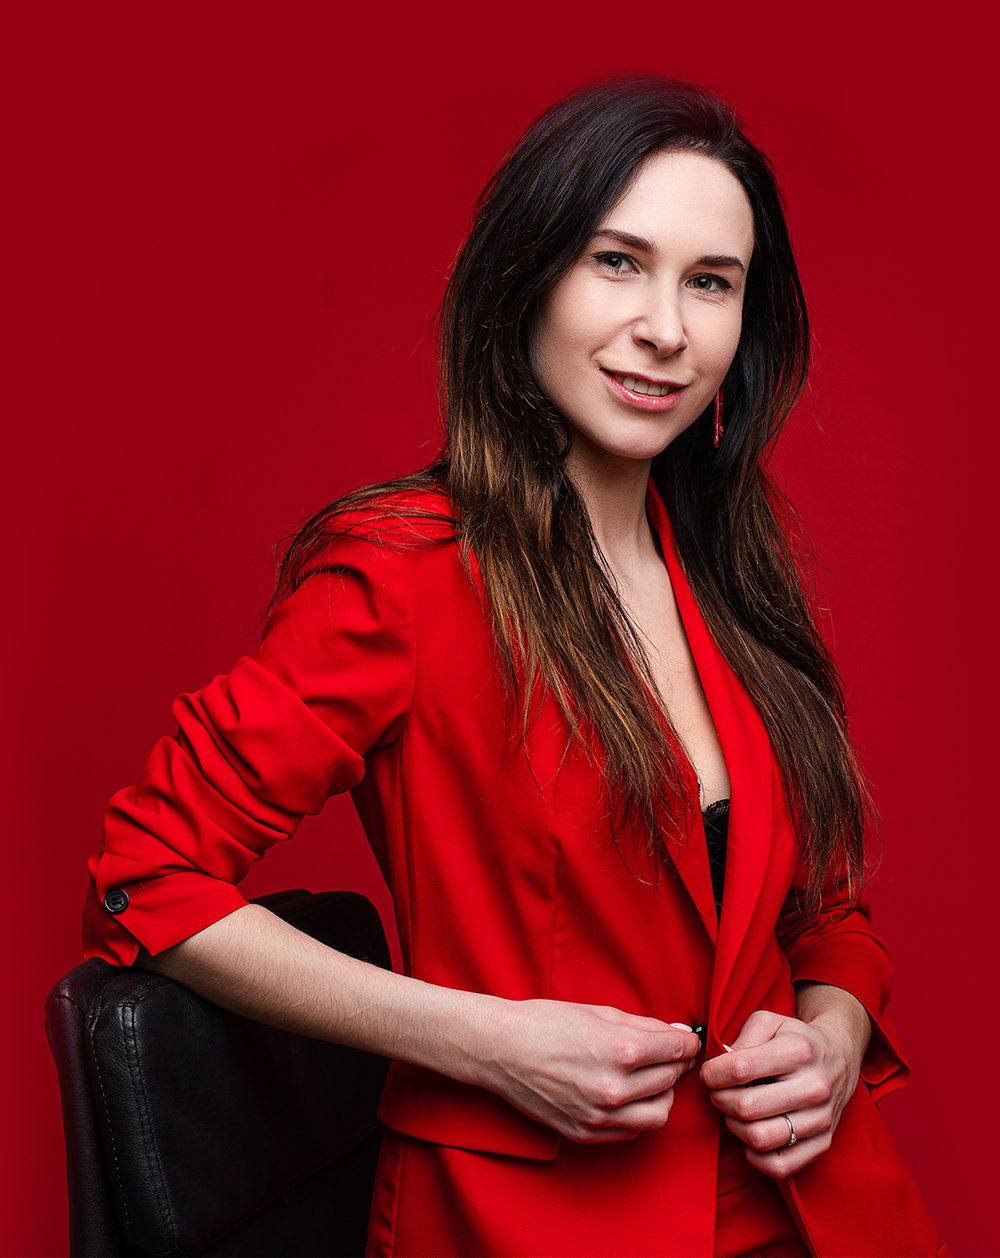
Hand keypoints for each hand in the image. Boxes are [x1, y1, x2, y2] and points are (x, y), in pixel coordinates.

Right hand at [472, 998, 701, 1142]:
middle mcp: (615, 1087)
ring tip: (650, 1078)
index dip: (686, 1044)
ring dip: (662, 1094)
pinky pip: (631, 1131)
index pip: (676, 1051)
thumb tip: (676, 1035)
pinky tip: (628, 1095)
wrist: (501, 1049)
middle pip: (671, 1081)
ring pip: (659, 1114)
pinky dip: (637, 1113)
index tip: (686, 1041)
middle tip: (667, 1054)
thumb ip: (642, 1025)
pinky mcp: (586, 1132)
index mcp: (620, 1049)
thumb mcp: (599, 1012)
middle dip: (675, 1065)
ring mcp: (600, 1115)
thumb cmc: (545, 1022)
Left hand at [700, 987, 869, 1177]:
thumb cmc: (795, 1039)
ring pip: (760, 1138)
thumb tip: (720, 1065)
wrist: (840, 1057)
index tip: (708, 1073)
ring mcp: (821, 1119)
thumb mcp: (769, 1022)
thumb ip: (742, 1038)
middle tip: (717, 1092)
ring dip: (734, 1126)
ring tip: (734, 1110)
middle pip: (746, 1107)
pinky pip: (779, 1166)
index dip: (713, 1073)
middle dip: (719, 1099)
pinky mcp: (823, 1143)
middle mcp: (814, 1087)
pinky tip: (752, 1133)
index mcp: (799, 1052)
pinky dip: (756, 1155)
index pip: (740, 1069)